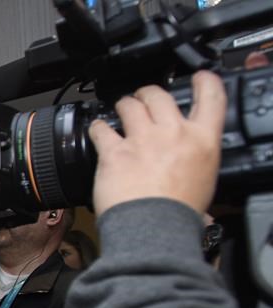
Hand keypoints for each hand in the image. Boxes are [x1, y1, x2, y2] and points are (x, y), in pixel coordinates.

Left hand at [89, 70, 224, 216]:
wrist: (154, 229)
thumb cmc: (179, 213)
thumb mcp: (204, 181)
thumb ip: (197, 160)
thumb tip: (192, 164)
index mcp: (202, 140)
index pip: (211, 96)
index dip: (204, 81)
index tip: (199, 78)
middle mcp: (172, 133)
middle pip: (159, 96)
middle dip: (149, 93)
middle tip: (143, 98)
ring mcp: (142, 140)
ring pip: (129, 105)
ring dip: (123, 104)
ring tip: (120, 108)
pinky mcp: (114, 152)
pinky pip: (101, 129)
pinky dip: (97, 128)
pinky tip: (97, 130)